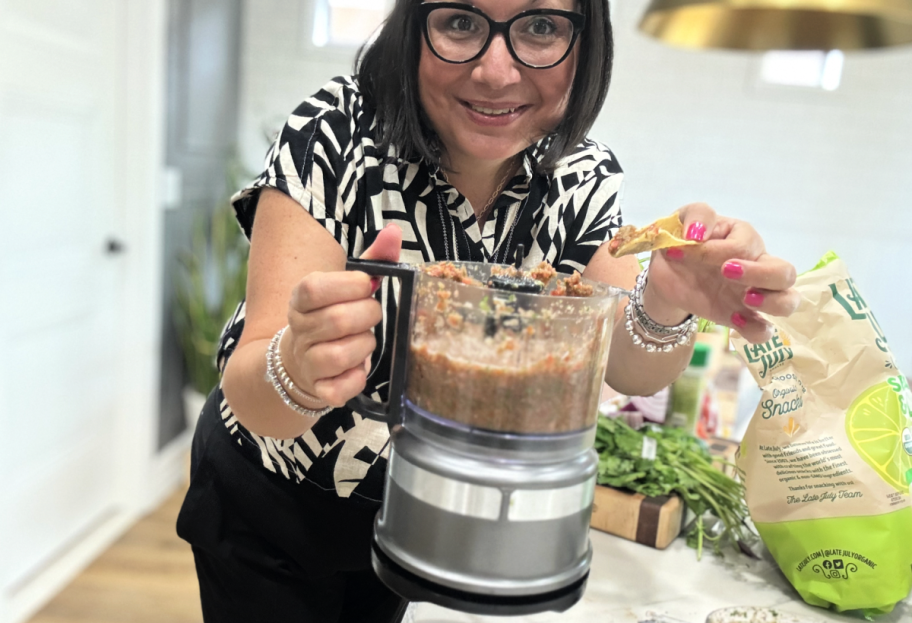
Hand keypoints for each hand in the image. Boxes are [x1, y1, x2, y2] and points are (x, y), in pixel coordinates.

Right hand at [281, 224, 402, 405]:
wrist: (301, 361)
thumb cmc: (333, 316)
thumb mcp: (347, 286)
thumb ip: (373, 260)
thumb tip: (394, 231)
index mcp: (301, 299)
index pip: (316, 287)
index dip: (349, 286)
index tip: (365, 286)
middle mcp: (299, 330)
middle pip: (338, 320)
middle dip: (367, 316)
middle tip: (371, 316)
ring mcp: (306, 362)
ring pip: (341, 355)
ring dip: (365, 347)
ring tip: (365, 341)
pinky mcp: (318, 389)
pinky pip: (340, 389)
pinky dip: (357, 379)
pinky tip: (359, 368)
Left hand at [644, 203, 799, 343]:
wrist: (666, 275)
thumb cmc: (681, 243)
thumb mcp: (681, 221)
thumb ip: (695, 215)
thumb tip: (697, 233)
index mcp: (744, 237)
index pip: (743, 245)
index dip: (714, 251)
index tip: (681, 252)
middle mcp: (757, 265)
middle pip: (785, 272)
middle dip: (761, 274)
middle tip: (726, 273)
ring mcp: (754, 294)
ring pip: (788, 301)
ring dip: (772, 302)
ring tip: (745, 299)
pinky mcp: (743, 318)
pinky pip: (763, 331)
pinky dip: (755, 329)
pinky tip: (734, 320)